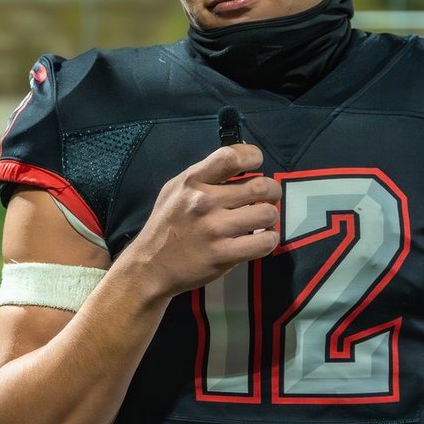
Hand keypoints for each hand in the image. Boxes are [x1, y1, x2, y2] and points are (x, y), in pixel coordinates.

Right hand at [117, 143, 280, 300]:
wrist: (150, 267)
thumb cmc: (166, 225)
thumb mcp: (175, 190)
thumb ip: (204, 175)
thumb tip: (241, 160)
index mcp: (192, 182)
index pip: (231, 157)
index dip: (252, 156)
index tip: (257, 163)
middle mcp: (204, 202)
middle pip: (260, 186)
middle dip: (273, 190)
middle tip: (269, 197)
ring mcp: (214, 230)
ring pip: (267, 214)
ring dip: (271, 217)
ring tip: (263, 220)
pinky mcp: (223, 255)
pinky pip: (263, 243)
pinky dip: (269, 240)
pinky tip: (261, 239)